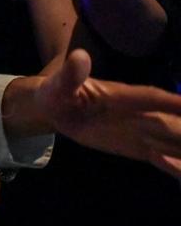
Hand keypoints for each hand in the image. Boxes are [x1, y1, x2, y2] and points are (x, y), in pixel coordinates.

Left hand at [32, 49, 180, 177]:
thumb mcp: (60, 84)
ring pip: (175, 141)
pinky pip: (164, 158)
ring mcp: (143, 132)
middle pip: (175, 122)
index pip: (154, 98)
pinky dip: (176, 168)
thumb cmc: (58, 91)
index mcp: (125, 96)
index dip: (173, 103)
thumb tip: (79, 57)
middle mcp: (142, 114)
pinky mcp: (140, 148)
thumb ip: (73, 74)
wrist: (57, 109)